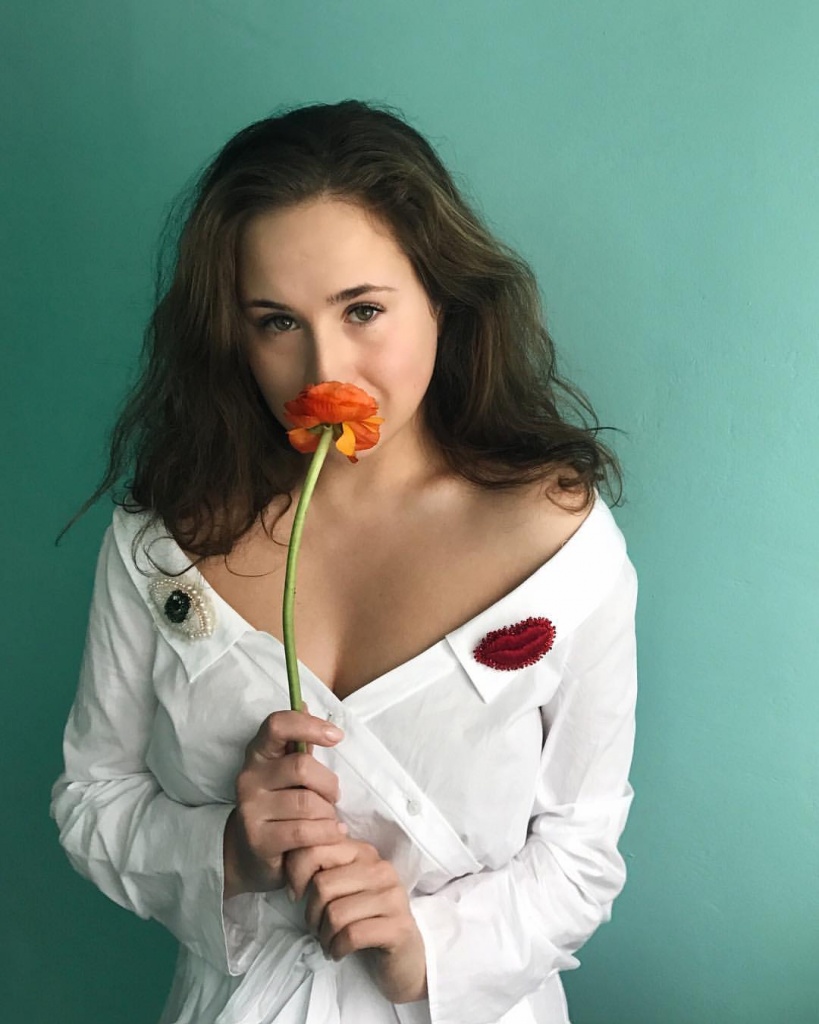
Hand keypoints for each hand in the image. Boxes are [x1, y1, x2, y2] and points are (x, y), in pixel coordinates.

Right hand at [223, 709, 347, 898]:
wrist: (251, 853)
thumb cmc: (280, 804)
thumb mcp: (288, 772)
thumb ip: (299, 743)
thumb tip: (305, 702)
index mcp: (258, 753)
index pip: (277, 725)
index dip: (308, 725)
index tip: (337, 735)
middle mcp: (248, 777)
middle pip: (301, 766)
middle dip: (329, 783)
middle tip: (334, 797)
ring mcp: (250, 809)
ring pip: (306, 803)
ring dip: (328, 813)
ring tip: (330, 819)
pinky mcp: (258, 839)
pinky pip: (304, 831)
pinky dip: (326, 833)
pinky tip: (333, 833)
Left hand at [285, 839, 427, 1003]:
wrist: (402, 958)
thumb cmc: (362, 920)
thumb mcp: (340, 889)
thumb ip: (320, 869)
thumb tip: (287, 860)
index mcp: (364, 852)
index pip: (317, 847)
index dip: (296, 873)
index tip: (297, 895)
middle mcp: (382, 868)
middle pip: (323, 885)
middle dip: (311, 913)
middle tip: (316, 927)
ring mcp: (393, 897)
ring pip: (336, 913)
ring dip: (323, 935)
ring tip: (328, 941)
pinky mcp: (399, 926)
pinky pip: (352, 935)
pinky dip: (337, 948)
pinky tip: (339, 952)